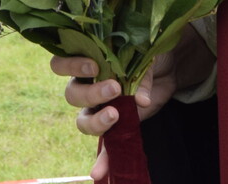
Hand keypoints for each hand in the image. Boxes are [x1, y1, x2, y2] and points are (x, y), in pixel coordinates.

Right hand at [49, 52, 180, 182]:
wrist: (166, 70)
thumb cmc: (146, 55)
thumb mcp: (143, 57)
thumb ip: (140, 74)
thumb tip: (140, 100)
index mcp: (86, 63)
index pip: (61, 65)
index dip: (70, 66)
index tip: (94, 66)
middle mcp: (86, 87)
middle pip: (72, 95)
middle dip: (92, 93)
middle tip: (115, 88)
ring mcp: (98, 110)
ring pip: (83, 121)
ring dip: (96, 122)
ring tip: (116, 115)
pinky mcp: (115, 127)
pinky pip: (103, 147)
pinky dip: (101, 161)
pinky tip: (98, 174)